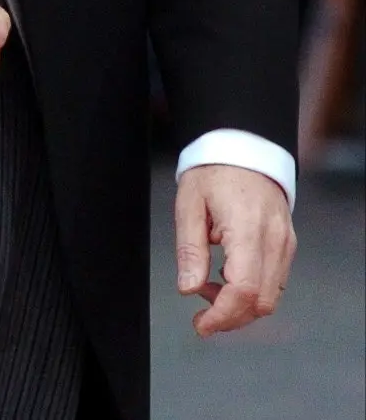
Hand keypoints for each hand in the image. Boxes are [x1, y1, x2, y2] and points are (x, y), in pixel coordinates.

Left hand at [175, 164, 295, 336]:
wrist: (244, 150)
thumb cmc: (213, 173)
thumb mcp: (189, 206)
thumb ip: (189, 250)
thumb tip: (188, 289)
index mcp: (247, 229)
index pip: (243, 288)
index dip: (222, 314)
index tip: (201, 324)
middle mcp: (274, 240)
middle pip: (261, 301)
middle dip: (230, 317)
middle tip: (200, 314)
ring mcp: (285, 243)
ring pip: (271, 296)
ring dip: (240, 306)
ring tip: (208, 289)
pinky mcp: (286, 245)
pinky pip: (274, 281)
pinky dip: (250, 292)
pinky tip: (225, 279)